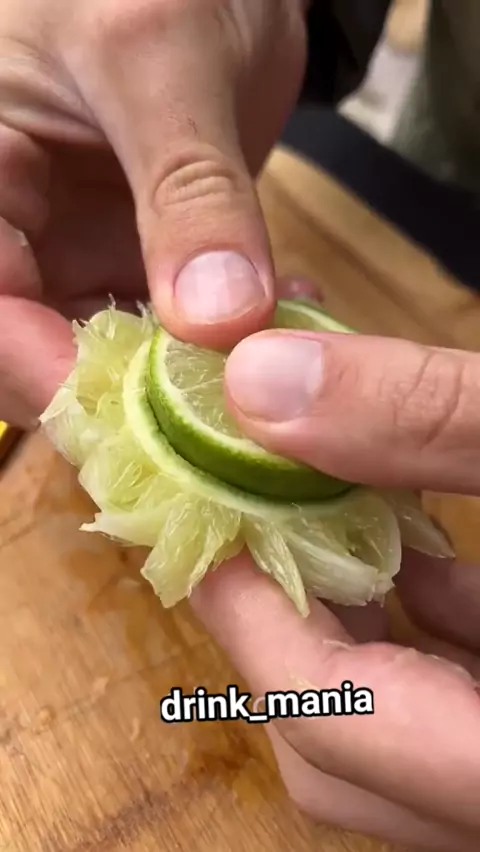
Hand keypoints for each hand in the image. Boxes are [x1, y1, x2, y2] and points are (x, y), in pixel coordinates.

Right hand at [0, 0, 306, 427]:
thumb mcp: (162, 57)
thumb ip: (188, 189)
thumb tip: (218, 321)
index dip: (36, 369)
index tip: (126, 415)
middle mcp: (17, 230)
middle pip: (35, 350)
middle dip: (118, 396)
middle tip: (215, 416)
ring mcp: (79, 252)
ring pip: (109, 354)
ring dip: (187, 376)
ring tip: (268, 365)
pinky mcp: (141, 262)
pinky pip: (173, 326)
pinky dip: (227, 339)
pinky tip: (289, 319)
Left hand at [192, 329, 479, 850]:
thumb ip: (434, 420)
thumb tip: (267, 378)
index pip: (339, 722)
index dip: (251, 616)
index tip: (199, 526)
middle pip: (344, 747)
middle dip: (283, 624)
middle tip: (244, 518)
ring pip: (394, 721)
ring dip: (347, 615)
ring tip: (314, 512)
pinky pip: (452, 694)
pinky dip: (420, 617)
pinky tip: (414, 538)